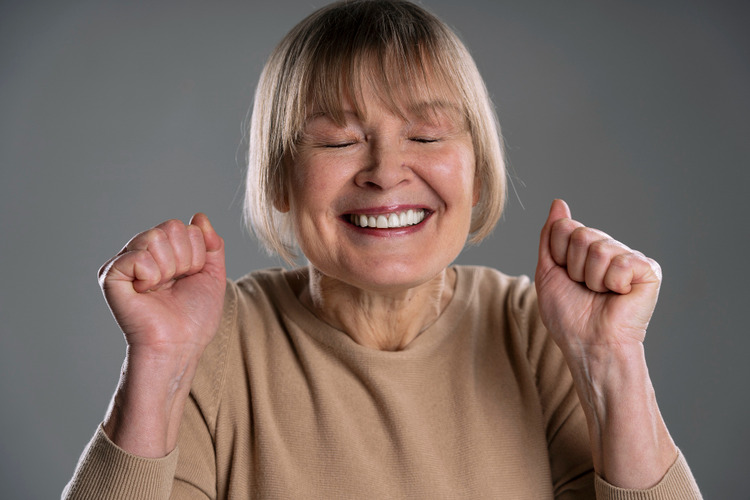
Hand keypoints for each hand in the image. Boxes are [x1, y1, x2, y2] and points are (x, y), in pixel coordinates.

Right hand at [99, 213, 225, 357]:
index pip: (185, 227)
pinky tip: (146, 291)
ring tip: (162, 289)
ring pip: (155, 237)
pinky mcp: (111, 275)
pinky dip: (151, 275)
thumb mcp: (213, 275)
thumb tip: (199, 217)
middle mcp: (142, 252)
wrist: (180, 345)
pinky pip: (137, 255)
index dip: (197, 254)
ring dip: (169, 268)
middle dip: (185, 259)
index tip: (189, 278)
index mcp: (164, 251)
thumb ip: (211, 244)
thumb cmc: (195, 317)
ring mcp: (125, 262)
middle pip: (171, 227)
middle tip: (175, 284)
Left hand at [534, 200, 661, 350]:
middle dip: (574, 267)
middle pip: (580, 235)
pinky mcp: (648, 270)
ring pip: (598, 247)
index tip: (565, 277)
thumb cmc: (568, 316)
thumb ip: (550, 236)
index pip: (564, 227)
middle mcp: (608, 249)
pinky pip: (622, 261)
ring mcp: (629, 258)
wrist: (589, 343)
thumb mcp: (548, 273)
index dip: (558, 255)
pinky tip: (620, 295)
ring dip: (592, 278)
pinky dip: (613, 283)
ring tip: (601, 294)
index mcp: (585, 249)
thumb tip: (558, 203)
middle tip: (584, 289)